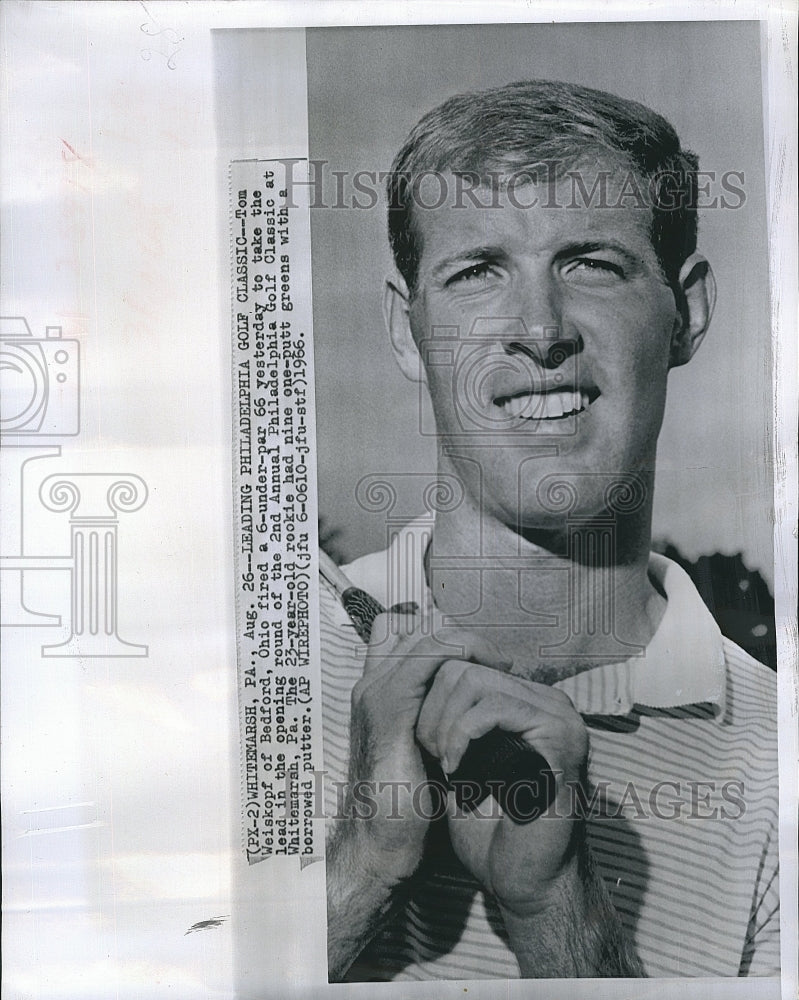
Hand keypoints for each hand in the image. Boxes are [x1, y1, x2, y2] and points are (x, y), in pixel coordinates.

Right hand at [344, 611, 511, 885]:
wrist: (378, 843)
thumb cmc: (402, 806)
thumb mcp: (420, 753)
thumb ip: (433, 722)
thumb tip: (470, 708)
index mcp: (374, 694)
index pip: (398, 635)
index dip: (438, 637)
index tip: (477, 658)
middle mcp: (369, 685)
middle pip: (414, 626)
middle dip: (458, 635)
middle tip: (494, 659)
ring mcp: (376, 692)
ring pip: (425, 634)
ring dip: (467, 641)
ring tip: (498, 662)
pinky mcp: (390, 708)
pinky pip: (430, 656)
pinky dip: (463, 653)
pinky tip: (488, 669)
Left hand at [415, 661, 588, 913]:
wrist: (525, 880)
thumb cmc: (489, 827)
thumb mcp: (459, 760)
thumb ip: (448, 719)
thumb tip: (415, 679)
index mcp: (526, 699)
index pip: (461, 662)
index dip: (428, 697)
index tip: (423, 743)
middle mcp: (546, 698)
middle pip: (463, 665)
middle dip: (431, 709)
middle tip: (431, 754)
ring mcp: (557, 714)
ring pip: (475, 680)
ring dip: (444, 723)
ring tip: (444, 762)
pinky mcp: (560, 736)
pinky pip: (494, 708)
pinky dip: (462, 734)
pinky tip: (456, 768)